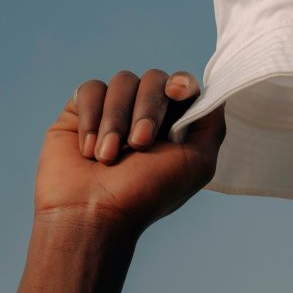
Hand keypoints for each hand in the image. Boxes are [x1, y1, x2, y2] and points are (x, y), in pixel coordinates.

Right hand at [35, 69, 225, 236]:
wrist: (92, 214)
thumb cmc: (147, 194)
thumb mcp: (197, 163)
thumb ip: (212, 125)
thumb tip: (212, 93)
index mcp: (174, 124)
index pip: (183, 85)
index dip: (181, 83)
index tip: (175, 93)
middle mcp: (144, 114)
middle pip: (154, 78)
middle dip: (148, 110)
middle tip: (139, 144)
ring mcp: (113, 110)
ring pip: (122, 81)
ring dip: (116, 120)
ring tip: (107, 156)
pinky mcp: (80, 111)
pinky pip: (90, 89)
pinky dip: (91, 117)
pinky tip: (88, 149)